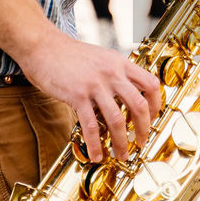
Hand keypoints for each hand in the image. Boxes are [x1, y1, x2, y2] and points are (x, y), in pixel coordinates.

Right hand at [19, 28, 160, 161]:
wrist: (43, 46)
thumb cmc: (70, 55)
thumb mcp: (102, 58)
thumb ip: (116, 73)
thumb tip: (128, 95)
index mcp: (121, 63)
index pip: (150, 84)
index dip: (156, 105)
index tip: (152, 118)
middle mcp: (112, 73)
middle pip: (139, 106)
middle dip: (144, 129)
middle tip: (140, 142)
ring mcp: (95, 84)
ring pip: (118, 119)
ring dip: (121, 142)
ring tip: (121, 154)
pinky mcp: (77, 95)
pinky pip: (91, 126)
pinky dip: (95, 144)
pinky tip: (96, 154)